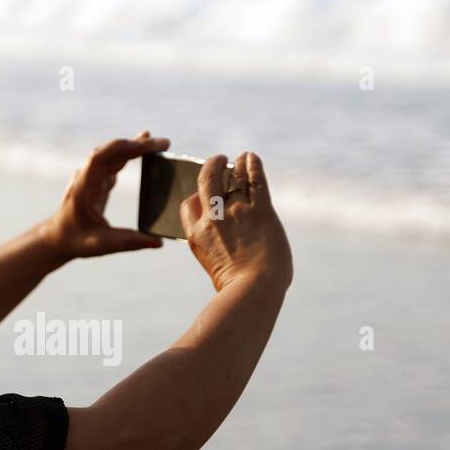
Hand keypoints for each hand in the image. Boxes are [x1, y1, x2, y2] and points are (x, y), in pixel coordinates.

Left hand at [38, 131, 169, 262]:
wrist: (57, 239)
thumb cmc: (75, 241)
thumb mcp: (102, 245)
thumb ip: (130, 243)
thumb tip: (158, 242)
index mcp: (83, 187)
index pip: (100, 157)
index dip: (122, 147)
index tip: (145, 143)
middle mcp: (86, 177)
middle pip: (110, 151)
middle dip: (137, 145)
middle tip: (164, 144)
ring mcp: (91, 176)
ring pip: (113, 154)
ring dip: (135, 148)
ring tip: (160, 145)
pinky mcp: (97, 180)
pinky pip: (114, 162)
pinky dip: (130, 155)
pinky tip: (146, 152)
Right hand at [179, 152, 291, 293]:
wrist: (253, 291)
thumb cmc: (236, 289)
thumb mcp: (214, 267)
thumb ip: (217, 249)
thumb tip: (230, 244)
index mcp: (196, 236)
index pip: (189, 205)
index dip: (196, 196)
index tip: (204, 194)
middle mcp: (213, 219)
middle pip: (206, 181)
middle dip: (210, 167)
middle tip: (218, 161)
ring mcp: (236, 212)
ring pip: (232, 176)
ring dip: (235, 164)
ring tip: (240, 158)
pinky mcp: (260, 211)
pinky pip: (255, 180)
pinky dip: (252, 165)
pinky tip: (251, 158)